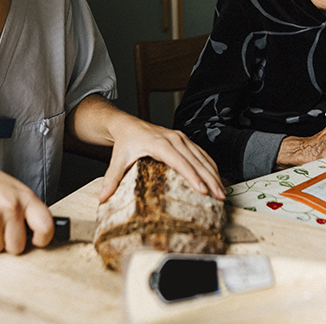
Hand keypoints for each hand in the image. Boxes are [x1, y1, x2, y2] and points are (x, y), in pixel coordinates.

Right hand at [0, 156, 53, 253]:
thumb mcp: (15, 190)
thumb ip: (28, 210)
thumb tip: (39, 233)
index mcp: (26, 198)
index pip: (45, 226)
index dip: (43, 239)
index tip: (37, 241)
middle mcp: (11, 208)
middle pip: (17, 247)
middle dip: (9, 243)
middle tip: (2, 228)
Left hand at [98, 116, 224, 203]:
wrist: (128, 125)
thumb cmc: (125, 143)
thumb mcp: (117, 160)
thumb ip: (111, 179)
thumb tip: (103, 199)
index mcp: (159, 144)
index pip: (179, 162)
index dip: (192, 176)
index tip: (202, 190)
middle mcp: (174, 139)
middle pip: (196, 160)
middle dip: (210, 179)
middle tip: (219, 196)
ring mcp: (181, 138)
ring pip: (202, 156)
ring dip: (214, 173)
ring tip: (222, 191)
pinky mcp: (185, 140)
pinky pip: (202, 153)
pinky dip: (211, 166)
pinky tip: (217, 178)